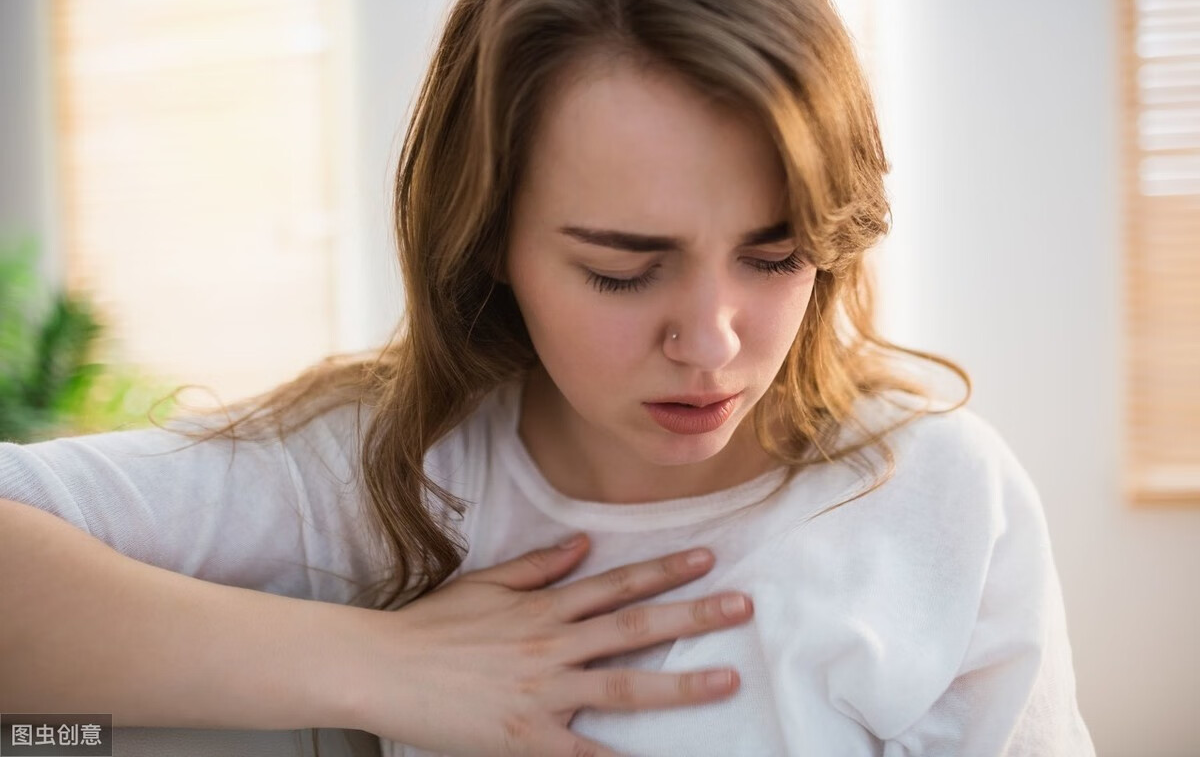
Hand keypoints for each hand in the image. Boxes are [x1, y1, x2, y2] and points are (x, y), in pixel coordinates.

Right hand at [345, 534, 752, 755]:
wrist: (382, 669)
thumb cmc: (431, 626)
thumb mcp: (485, 583)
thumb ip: (539, 566)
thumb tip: (584, 542)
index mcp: (544, 608)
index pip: (616, 585)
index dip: (664, 571)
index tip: (707, 560)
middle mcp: (552, 646)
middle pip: (634, 628)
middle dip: (693, 616)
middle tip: (742, 606)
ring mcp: (543, 694)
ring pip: (623, 686)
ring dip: (680, 684)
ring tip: (726, 679)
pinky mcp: (527, 738)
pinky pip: (583, 753)